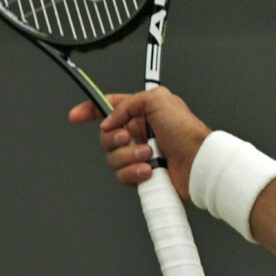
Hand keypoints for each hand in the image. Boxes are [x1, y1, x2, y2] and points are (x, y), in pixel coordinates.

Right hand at [68, 87, 210, 199]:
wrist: (198, 162)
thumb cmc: (187, 131)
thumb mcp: (158, 100)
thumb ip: (128, 103)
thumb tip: (109, 120)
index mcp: (142, 112)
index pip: (109, 107)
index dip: (90, 110)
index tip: (76, 116)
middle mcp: (140, 133)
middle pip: (106, 136)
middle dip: (114, 139)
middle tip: (129, 137)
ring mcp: (140, 154)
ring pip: (113, 158)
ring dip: (129, 157)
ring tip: (150, 156)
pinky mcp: (142, 174)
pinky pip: (122, 176)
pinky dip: (133, 173)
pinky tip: (149, 170)